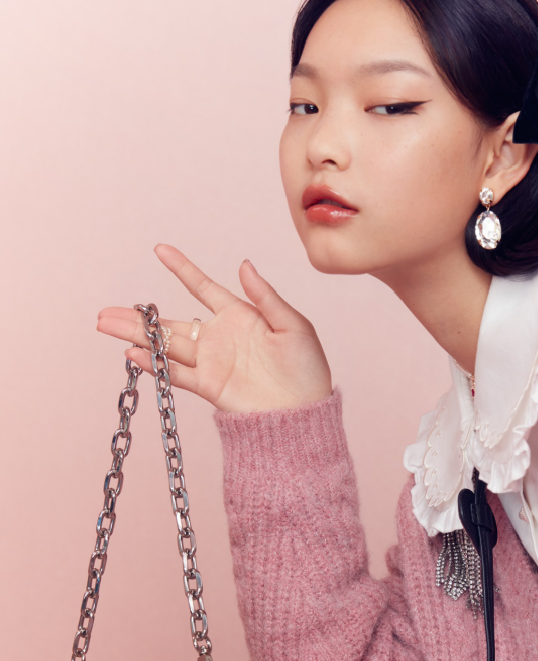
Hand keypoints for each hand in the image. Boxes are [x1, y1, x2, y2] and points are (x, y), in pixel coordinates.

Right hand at [97, 245, 332, 412]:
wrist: (306, 411)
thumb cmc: (307, 367)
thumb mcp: (293, 325)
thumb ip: (265, 296)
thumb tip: (244, 264)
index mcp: (240, 316)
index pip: (203, 287)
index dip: (181, 269)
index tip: (160, 250)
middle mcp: (219, 337)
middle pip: (171, 322)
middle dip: (138, 316)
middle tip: (106, 311)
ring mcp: (211, 362)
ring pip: (166, 345)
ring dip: (136, 337)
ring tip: (106, 326)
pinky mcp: (210, 386)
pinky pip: (176, 373)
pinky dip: (155, 365)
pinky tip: (132, 355)